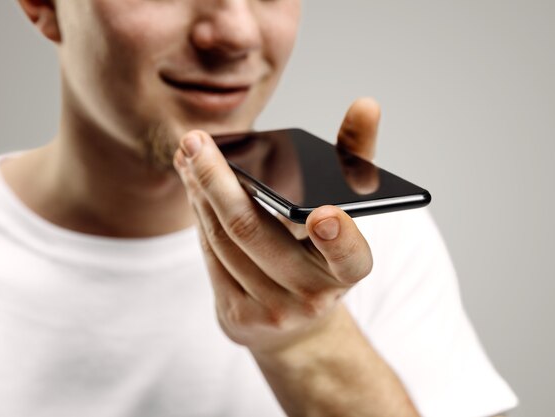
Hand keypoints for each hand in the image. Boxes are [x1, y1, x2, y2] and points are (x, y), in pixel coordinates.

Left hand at [173, 98, 380, 353]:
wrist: (297, 323)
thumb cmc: (323, 251)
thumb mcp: (347, 211)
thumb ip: (357, 157)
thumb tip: (366, 104)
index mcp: (346, 270)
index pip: (351, 258)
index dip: (341, 239)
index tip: (324, 215)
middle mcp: (312, 296)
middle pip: (255, 233)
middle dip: (217, 181)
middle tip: (195, 140)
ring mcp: (271, 311)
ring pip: (224, 239)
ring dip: (200, 192)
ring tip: (188, 155)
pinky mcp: (236, 316)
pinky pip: (210, 256)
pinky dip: (198, 215)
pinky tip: (191, 186)